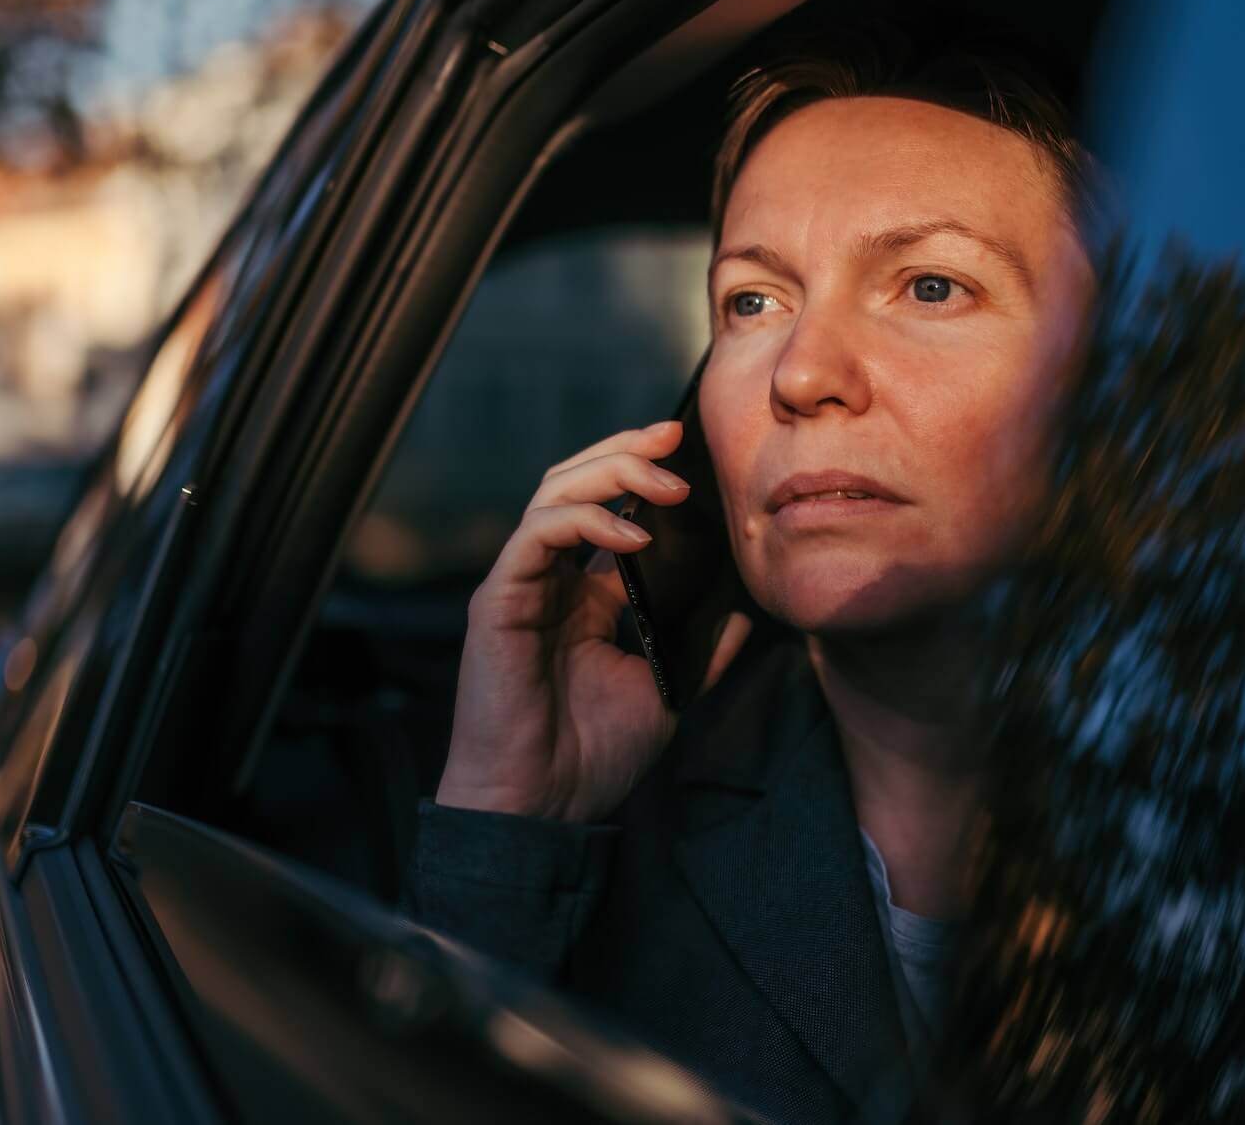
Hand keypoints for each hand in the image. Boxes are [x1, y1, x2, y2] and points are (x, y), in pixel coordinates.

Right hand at [436, 421, 750, 822]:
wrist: (542, 809)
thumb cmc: (591, 758)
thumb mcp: (668, 693)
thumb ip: (700, 650)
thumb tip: (745, 614)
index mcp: (581, 595)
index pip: (605, 507)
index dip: (640, 470)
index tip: (687, 449)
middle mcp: (547, 579)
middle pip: (574, 482)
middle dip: (625, 450)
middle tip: (673, 435)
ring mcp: (519, 585)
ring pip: (552, 494)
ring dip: (610, 474)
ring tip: (665, 482)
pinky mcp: (499, 600)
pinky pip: (538, 536)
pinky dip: (587, 522)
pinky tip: (634, 534)